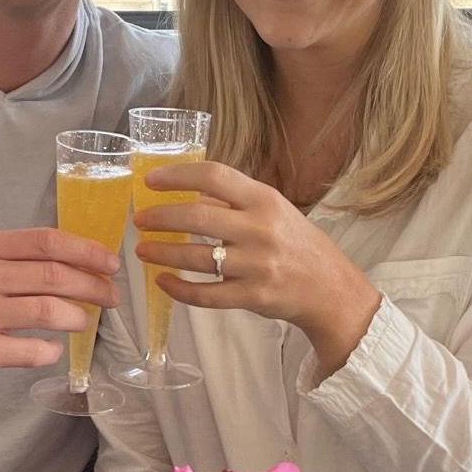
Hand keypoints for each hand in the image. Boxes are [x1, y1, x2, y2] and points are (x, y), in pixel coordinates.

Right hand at [0, 228, 119, 388]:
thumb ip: (12, 256)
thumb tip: (74, 260)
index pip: (46, 241)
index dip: (86, 251)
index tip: (109, 263)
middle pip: (54, 275)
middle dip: (93, 285)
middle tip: (110, 295)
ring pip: (49, 311)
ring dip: (77, 317)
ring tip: (83, 321)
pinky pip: (32, 350)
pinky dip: (50, 350)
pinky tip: (51, 348)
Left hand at [134, 161, 381, 376]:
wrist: (331, 289)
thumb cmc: (297, 245)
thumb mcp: (274, 210)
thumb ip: (235, 201)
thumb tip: (189, 189)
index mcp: (264, 199)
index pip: (213, 176)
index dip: (177, 175)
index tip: (151, 180)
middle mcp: (260, 229)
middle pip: (196, 215)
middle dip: (160, 217)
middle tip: (140, 220)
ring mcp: (256, 265)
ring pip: (195, 257)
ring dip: (162, 253)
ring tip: (143, 250)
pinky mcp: (252, 296)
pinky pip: (205, 294)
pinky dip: (178, 289)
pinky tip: (164, 282)